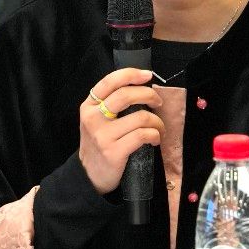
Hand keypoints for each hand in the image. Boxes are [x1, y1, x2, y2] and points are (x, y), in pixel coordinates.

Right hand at [78, 69, 161, 195]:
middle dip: (148, 95)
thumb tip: (141, 88)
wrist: (89, 175)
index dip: (130, 74)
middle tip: (158, 101)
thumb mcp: (96, 120)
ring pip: (140, 117)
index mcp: (89, 106)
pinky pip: (143, 135)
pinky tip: (155, 139)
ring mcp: (103, 135)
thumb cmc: (99, 144)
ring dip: (157, 121)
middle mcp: (93, 118)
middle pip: (126, 95)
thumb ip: (110, 104)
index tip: (147, 74)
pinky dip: (155, 135)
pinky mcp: (113, 152)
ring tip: (159, 128)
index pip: (109, 82)